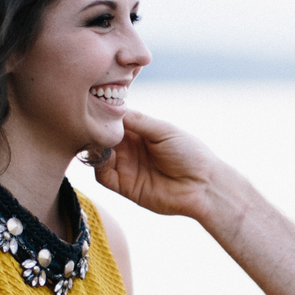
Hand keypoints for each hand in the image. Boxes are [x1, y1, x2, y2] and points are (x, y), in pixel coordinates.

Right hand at [93, 111, 232, 225]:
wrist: (202, 185)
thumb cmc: (189, 153)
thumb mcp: (163, 131)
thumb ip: (138, 120)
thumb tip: (114, 108)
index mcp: (139, 131)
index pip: (113, 120)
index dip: (104, 115)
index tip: (95, 107)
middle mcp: (129, 148)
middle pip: (102, 137)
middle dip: (95, 131)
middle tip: (92, 124)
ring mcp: (126, 167)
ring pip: (98, 155)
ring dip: (94, 147)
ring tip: (98, 140)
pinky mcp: (124, 186)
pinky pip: (103, 176)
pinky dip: (98, 166)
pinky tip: (104, 156)